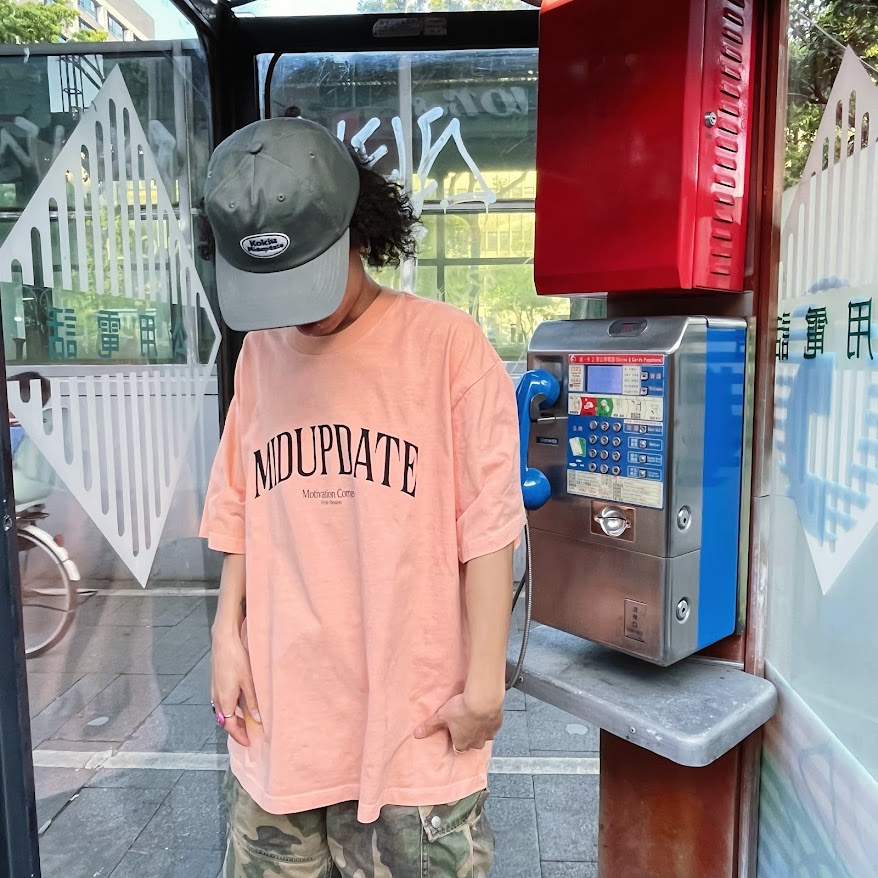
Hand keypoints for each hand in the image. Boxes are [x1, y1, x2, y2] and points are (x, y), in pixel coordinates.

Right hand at [210, 630, 260, 746]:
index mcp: (224, 701)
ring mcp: (214, 690)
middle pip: (225, 721)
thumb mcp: (249, 682)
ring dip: (233, 719)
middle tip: (249, 734)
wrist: (223, 639)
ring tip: (246, 721)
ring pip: (222, 711)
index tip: (248, 743)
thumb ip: (253, 702)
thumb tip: (257, 719)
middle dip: (236, 729)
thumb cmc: (236, 658)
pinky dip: (230, 709)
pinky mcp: (215, 682)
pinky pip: (221, 702)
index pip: (230, 727)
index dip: (239, 736)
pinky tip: (239, 704)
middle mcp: (216, 698)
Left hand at [413, 693, 502, 752]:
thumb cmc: (462, 708)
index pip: (458, 748)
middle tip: (464, 722)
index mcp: (463, 743)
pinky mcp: (498, 724)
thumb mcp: (441, 716)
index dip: (455, 739)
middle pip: (472, 743)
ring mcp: (489, 734)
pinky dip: (489, 720)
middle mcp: (477, 742)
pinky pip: (493, 726)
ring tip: (475, 715)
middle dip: (469, 735)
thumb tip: (416, 734)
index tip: (453, 732)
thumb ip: (429, 726)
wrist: (483, 700)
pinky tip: (485, 710)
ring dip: (480, 729)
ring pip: (484, 736)